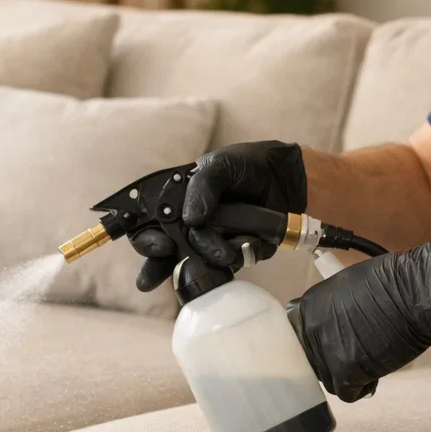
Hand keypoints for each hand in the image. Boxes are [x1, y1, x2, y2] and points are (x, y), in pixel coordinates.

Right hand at [131, 141, 305, 291]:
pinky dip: (243, 252)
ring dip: (209, 258)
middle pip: (164, 257)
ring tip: (225, 251)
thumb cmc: (245, 165)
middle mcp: (189, 229)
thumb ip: (202, 185)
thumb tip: (191, 219)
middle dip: (161, 267)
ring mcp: (213, 243)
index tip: (160, 246)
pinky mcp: (238, 252)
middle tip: (172, 256)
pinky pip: (235, 261)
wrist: (283, 176)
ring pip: (199, 265)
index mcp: (176, 205)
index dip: (147, 242)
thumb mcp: (219, 165)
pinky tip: (251, 240)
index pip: (148, 228)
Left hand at [285, 241, 430, 401]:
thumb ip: (329, 309)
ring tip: (371, 360)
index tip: (333, 347)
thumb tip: (329, 325)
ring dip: (349, 375)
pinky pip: (347, 392)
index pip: (299, 339)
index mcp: (307, 306)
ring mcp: (327, 351)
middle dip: (335, 361)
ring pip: (329, 379)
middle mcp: (311, 328)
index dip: (319, 346)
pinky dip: (362, 388)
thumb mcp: (345, 286)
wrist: (414, 293)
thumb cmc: (390, 284)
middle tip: (358, 353)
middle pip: (314, 361)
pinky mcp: (346, 370)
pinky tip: (375, 374)